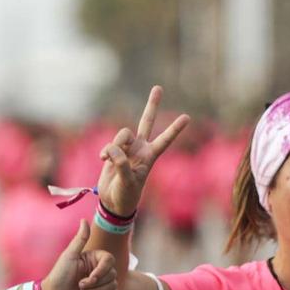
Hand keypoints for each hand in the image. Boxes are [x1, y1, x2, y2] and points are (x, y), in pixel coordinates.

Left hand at [41, 220, 116, 289]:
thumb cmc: (59, 274)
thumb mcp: (69, 255)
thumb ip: (80, 239)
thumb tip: (84, 220)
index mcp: (93, 257)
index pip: (109, 260)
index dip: (102, 270)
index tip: (90, 278)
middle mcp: (98, 268)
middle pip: (112, 274)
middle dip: (95, 284)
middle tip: (80, 285)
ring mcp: (101, 281)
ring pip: (113, 284)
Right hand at [96, 86, 190, 218]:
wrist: (113, 202)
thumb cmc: (126, 195)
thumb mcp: (128, 182)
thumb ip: (121, 165)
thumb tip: (113, 150)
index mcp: (150, 156)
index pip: (165, 140)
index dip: (174, 129)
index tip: (187, 117)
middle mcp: (140, 148)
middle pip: (147, 121)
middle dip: (152, 105)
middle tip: (158, 88)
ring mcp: (127, 148)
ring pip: (122, 134)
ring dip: (116, 144)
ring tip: (110, 160)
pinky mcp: (113, 152)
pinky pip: (109, 144)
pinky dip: (105, 152)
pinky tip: (103, 161)